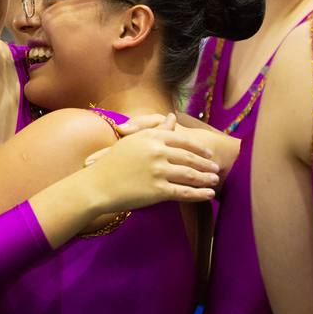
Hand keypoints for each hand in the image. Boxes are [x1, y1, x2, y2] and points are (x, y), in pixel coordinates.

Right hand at [80, 114, 220, 210]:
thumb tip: (172, 118)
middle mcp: (157, 152)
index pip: (182, 141)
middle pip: (189, 158)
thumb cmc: (112, 164)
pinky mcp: (157, 190)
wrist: (96, 186)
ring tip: (214, 181)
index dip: (198, 148)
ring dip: (205, 178)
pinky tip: (208, 195)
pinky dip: (199, 194)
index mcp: (152, 138)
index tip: (208, 154)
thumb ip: (155, 130)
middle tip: (216, 169)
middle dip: (205, 164)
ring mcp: (158, 171)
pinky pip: (184, 192)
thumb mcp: (133, 141)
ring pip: (190, 174)